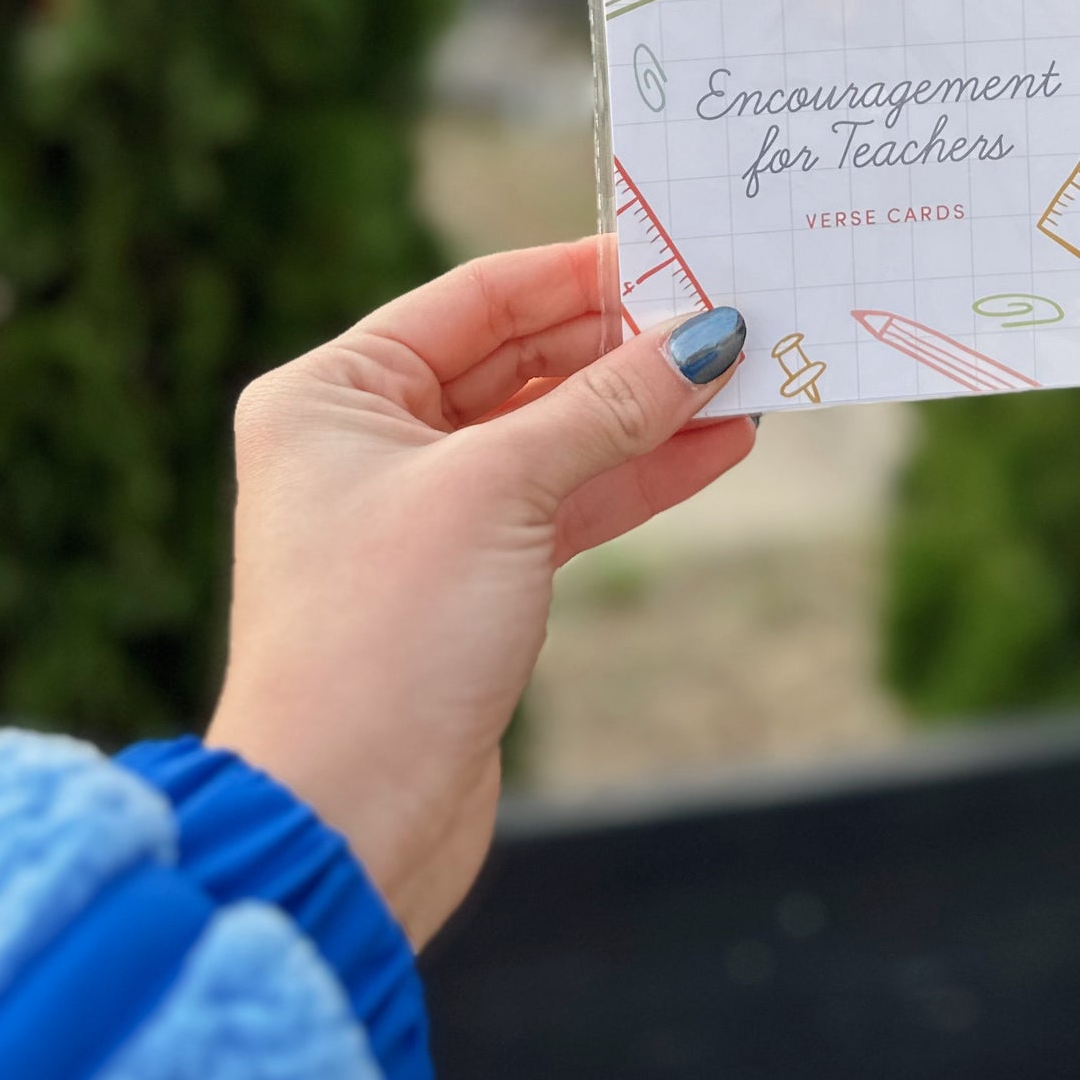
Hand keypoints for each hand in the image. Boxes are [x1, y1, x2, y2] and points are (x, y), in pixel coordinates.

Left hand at [206, 239, 752, 943]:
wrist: (343, 824)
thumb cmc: (385, 634)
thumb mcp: (501, 492)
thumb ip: (606, 407)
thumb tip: (705, 335)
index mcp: (334, 391)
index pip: (479, 298)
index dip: (582, 273)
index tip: (678, 255)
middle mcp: (368, 439)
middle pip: (521, 362)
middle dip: (627, 346)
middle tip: (731, 321)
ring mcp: (422, 513)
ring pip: (555, 436)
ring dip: (648, 413)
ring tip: (746, 384)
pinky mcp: (470, 581)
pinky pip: (565, 502)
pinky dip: (636, 477)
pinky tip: (715, 451)